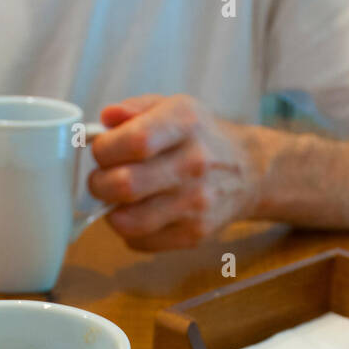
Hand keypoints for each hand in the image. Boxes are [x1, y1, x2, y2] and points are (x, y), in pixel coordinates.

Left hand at [88, 94, 265, 250]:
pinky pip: (142, 242)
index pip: (134, 141)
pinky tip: (139, 214)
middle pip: (125, 185)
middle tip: (103, 179)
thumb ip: (133, 110)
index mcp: (185, 123)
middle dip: (99, 184)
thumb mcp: (172, 107)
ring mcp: (196, 203)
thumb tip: (104, 120)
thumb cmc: (199, 137)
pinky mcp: (195, 234)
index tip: (102, 151)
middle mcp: (194, 163)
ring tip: (118, 200)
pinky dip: (130, 231)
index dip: (104, 150)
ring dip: (111, 212)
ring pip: (129, 222)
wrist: (249, 171)